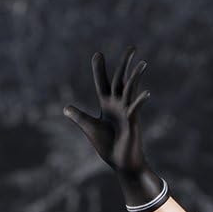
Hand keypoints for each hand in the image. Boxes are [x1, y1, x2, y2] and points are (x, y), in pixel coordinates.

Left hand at [64, 48, 158, 201]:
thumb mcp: (90, 128)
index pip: (102, 83)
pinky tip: (147, 93)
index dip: (99, 69)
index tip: (98, 54)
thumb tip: (65, 107)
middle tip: (132, 47)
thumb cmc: (108, 147)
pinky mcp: (133, 123)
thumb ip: (79, 117)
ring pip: (131, 90)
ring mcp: (127, 112)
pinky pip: (136, 109)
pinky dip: (140, 101)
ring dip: (136, 76)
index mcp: (107, 105)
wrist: (122, 164)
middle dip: (124, 64)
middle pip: (120, 80)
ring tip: (142, 62)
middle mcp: (118, 105)